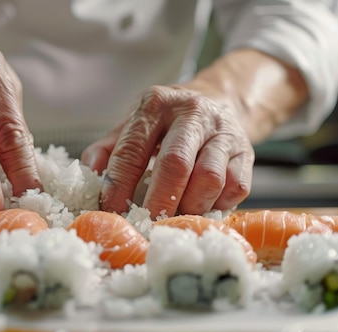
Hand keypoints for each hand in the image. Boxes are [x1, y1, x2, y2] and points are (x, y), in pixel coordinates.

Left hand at [82, 85, 253, 217]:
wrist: (217, 102)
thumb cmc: (165, 124)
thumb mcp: (132, 126)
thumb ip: (107, 151)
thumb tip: (90, 181)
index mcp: (156, 105)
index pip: (133, 149)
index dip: (119, 184)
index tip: (111, 211)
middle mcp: (193, 113)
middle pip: (175, 164)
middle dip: (157, 202)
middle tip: (145, 224)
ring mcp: (224, 133)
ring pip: (209, 179)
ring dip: (189, 207)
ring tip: (174, 217)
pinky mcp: (246, 153)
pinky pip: (235, 188)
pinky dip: (216, 205)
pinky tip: (201, 207)